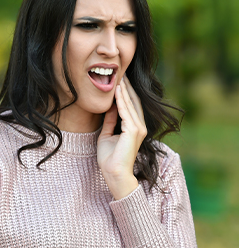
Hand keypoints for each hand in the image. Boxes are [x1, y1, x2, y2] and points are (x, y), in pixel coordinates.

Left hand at [97, 76, 146, 199]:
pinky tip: (117, 90)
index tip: (119, 80)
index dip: (125, 93)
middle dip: (127, 87)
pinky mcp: (134, 131)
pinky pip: (126, 111)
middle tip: (121, 73)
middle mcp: (140, 126)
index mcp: (134, 128)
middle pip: (133, 102)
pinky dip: (121, 100)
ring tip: (119, 77)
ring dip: (124, 90)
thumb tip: (109, 107)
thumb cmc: (110, 158)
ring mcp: (138, 128)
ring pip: (130, 104)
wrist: (114, 173)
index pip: (131, 106)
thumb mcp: (108, 134)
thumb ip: (110, 121)